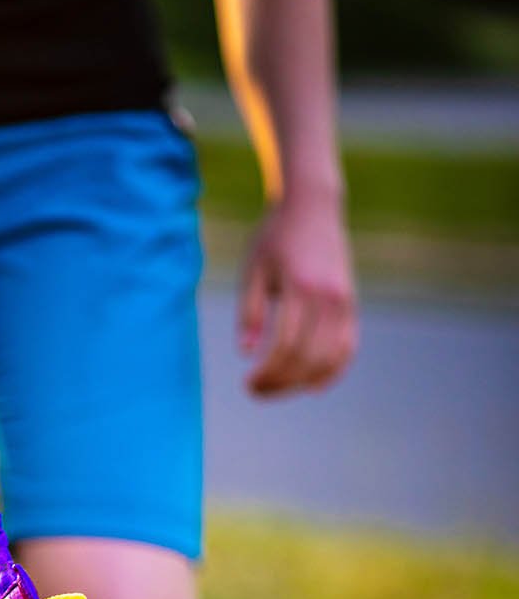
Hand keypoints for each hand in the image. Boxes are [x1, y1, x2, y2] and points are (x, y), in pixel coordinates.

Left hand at [238, 187, 356, 396]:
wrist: (313, 206)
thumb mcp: (254, 270)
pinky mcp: (351, 303)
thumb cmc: (275, 237)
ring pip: (329, 358)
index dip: (267, 373)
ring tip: (276, 389)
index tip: (248, 383)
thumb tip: (247, 353)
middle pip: (308, 357)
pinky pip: (348, 347)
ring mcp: (344, 300)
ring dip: (301, 382)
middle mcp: (328, 296)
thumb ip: (250, 312)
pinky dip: (334, 371)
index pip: (286, 346)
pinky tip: (313, 387)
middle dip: (280, 382)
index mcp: (300, 286)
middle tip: (255, 392)